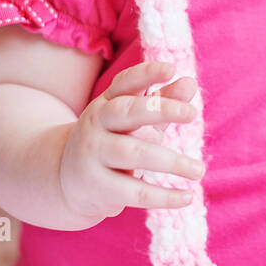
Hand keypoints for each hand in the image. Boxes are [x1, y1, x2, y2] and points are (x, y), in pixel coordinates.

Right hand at [58, 59, 204, 222]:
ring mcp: (93, 154)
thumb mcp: (135, 121)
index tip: (171, 69)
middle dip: (160, 109)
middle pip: (128, 112)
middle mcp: (96, 124)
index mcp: (106, 103)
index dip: (146, 74)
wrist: (66, 180)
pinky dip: (163, 196)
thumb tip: (190, 82)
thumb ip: (163, 102)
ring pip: (134, 154)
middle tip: (192, 114)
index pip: (125, 83)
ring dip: (171, 162)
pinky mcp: (97, 186)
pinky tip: (187, 197)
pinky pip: (134, 191)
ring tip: (199, 170)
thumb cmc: (113, 142)